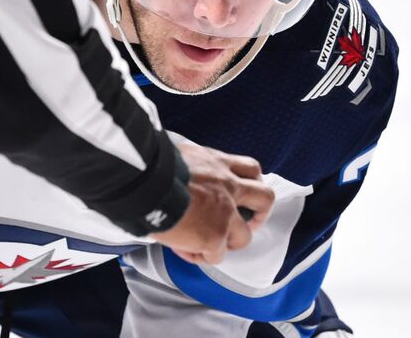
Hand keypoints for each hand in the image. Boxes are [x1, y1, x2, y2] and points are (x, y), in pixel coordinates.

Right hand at [150, 143, 273, 263]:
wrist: (145, 181)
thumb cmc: (151, 166)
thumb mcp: (176, 155)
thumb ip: (189, 168)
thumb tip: (178, 179)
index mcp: (217, 162)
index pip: (249, 168)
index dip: (250, 183)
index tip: (240, 193)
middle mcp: (228, 185)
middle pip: (265, 198)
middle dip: (260, 214)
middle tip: (247, 222)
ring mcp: (226, 213)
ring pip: (244, 236)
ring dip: (228, 242)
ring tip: (209, 244)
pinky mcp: (215, 235)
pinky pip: (215, 256)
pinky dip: (201, 256)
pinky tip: (183, 250)